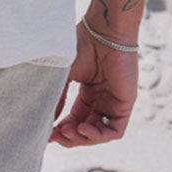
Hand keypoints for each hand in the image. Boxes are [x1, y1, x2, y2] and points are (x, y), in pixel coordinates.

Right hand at [49, 19, 137, 145]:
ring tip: (67, 132)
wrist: (103, 33)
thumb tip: (46, 120)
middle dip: (70, 136)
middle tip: (55, 136)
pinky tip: (82, 129)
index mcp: (87, 92)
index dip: (61, 129)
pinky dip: (98, 135)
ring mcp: (113, 103)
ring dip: (81, 138)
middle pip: (85, 129)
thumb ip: (57, 98)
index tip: (46, 134)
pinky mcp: (125, 105)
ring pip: (98, 133)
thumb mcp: (64, 75)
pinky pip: (113, 130)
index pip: (74, 118)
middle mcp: (101, 99)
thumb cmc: (82, 47)